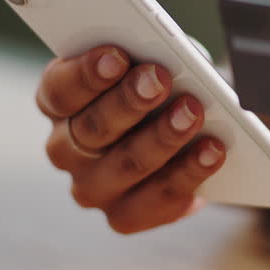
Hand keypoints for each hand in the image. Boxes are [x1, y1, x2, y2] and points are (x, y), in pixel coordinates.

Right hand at [35, 45, 225, 233]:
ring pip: (125, 165)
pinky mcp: (123, 216)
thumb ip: (140, 59)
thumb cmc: (153, 89)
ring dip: (162, 138)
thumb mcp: (142, 64)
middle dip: (129, 101)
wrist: (176, 134)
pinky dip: (188, 174)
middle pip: (91, 128)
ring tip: (192, 113)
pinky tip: (211, 152)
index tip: (118, 55)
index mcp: (58, 103)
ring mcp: (92, 187)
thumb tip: (164, 53)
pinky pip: (155, 200)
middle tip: (160, 79)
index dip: (86, 74)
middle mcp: (65, 149)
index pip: (59, 89)